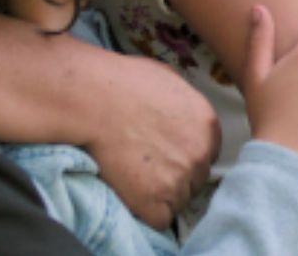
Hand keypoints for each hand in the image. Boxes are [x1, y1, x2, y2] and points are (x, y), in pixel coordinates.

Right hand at [87, 53, 218, 229]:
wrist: (90, 100)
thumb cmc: (119, 83)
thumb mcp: (166, 79)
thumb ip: (184, 103)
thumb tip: (182, 116)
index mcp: (206, 123)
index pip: (207, 154)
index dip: (184, 156)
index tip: (164, 154)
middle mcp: (199, 153)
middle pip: (196, 179)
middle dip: (174, 176)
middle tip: (143, 164)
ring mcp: (179, 180)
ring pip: (178, 200)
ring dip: (159, 194)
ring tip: (131, 172)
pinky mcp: (156, 202)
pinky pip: (159, 219)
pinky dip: (145, 211)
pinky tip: (128, 189)